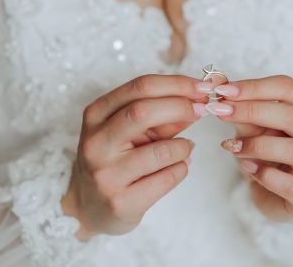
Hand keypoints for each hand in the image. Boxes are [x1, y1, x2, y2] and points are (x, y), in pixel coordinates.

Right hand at [62, 74, 210, 239]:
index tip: (202, 87)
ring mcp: (106, 174)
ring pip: (162, 151)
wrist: (89, 208)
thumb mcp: (132, 131)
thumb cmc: (116, 161)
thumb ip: (162, 116)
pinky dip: (182, 168)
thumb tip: (198, 101)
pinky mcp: (121, 202)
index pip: (140, 87)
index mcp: (96, 114)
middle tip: (203, 110)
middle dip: (182, 107)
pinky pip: (168, 178)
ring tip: (184, 149)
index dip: (176, 84)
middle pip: (143, 112)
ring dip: (184, 146)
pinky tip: (176, 167)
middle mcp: (96, 142)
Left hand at [206, 75, 292, 221]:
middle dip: (252, 111)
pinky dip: (265, 175)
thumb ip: (239, 103)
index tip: (222, 90)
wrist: (273, 192)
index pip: (289, 88)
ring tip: (232, 147)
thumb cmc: (267, 151)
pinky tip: (248, 169)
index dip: (254, 87)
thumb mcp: (251, 124)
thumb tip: (217, 79)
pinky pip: (291, 184)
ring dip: (257, 145)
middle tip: (220, 112)